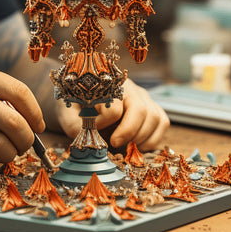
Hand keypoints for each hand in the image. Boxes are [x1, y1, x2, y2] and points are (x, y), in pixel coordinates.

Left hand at [54, 78, 168, 151]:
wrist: (86, 98)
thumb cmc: (78, 105)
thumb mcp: (68, 112)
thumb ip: (73, 124)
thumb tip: (85, 134)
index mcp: (108, 85)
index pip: (113, 108)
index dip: (103, 124)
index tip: (93, 131)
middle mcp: (130, 88)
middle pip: (141, 110)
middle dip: (128, 132)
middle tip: (114, 144)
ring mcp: (144, 97)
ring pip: (155, 117)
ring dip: (141, 138)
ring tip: (125, 146)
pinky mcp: (153, 108)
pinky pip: (162, 123)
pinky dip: (152, 139)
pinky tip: (137, 146)